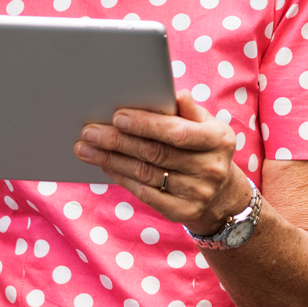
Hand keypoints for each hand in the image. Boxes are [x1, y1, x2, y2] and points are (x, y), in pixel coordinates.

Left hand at [75, 93, 250, 236]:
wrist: (221, 193)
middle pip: (155, 153)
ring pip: (144, 173)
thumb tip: (176, 94)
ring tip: (86, 147)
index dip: (146, 125)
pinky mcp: (182, 212)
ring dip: (111, 159)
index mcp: (218, 140)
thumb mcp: (207, 125)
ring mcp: (198, 193)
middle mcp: (210, 168)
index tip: (117, 116)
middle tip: (89, 131)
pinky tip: (105, 164)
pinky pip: (145, 193)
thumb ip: (189, 110)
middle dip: (118, 141)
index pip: (177, 132)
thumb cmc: (204, 147)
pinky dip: (121, 177)